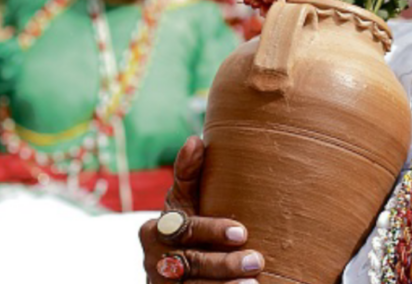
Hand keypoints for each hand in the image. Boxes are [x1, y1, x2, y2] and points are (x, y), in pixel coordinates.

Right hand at [140, 136, 263, 282]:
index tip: (242, 232)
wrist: (169, 273)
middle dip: (224, 263)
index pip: (185, 230)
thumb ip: (188, 175)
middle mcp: (154, 261)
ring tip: (252, 283)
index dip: (212, 231)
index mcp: (155, 231)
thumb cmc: (184, 228)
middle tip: (257, 260)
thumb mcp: (182, 203)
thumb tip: (195, 140)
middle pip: (190, 263)